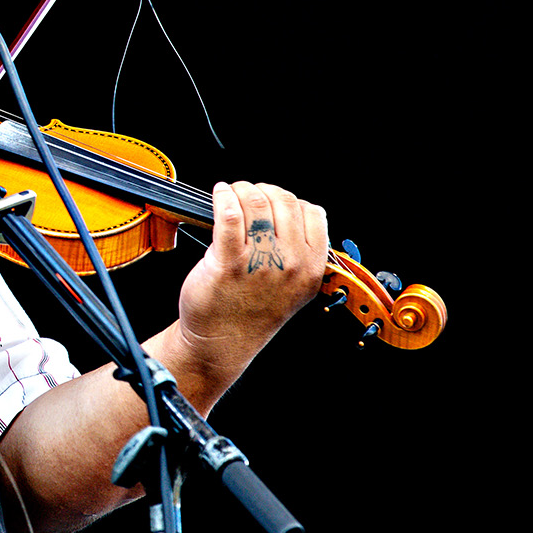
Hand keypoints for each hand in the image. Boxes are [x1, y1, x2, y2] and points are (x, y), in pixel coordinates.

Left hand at [175, 181, 327, 374]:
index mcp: (311, 269)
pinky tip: (220, 195)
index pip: (313, 214)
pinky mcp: (228, 262)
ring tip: (231, 193)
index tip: (273, 200)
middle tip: (247, 194)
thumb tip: (285, 209)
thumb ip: (297, 253)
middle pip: (284, 201)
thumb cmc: (251, 312)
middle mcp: (290, 265)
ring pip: (256, 203)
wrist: (221, 342)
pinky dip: (223, 197)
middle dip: (262, 191)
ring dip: (241, 190)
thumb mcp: (292, 286)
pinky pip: (229, 214)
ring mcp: (260, 263)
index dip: (290, 200)